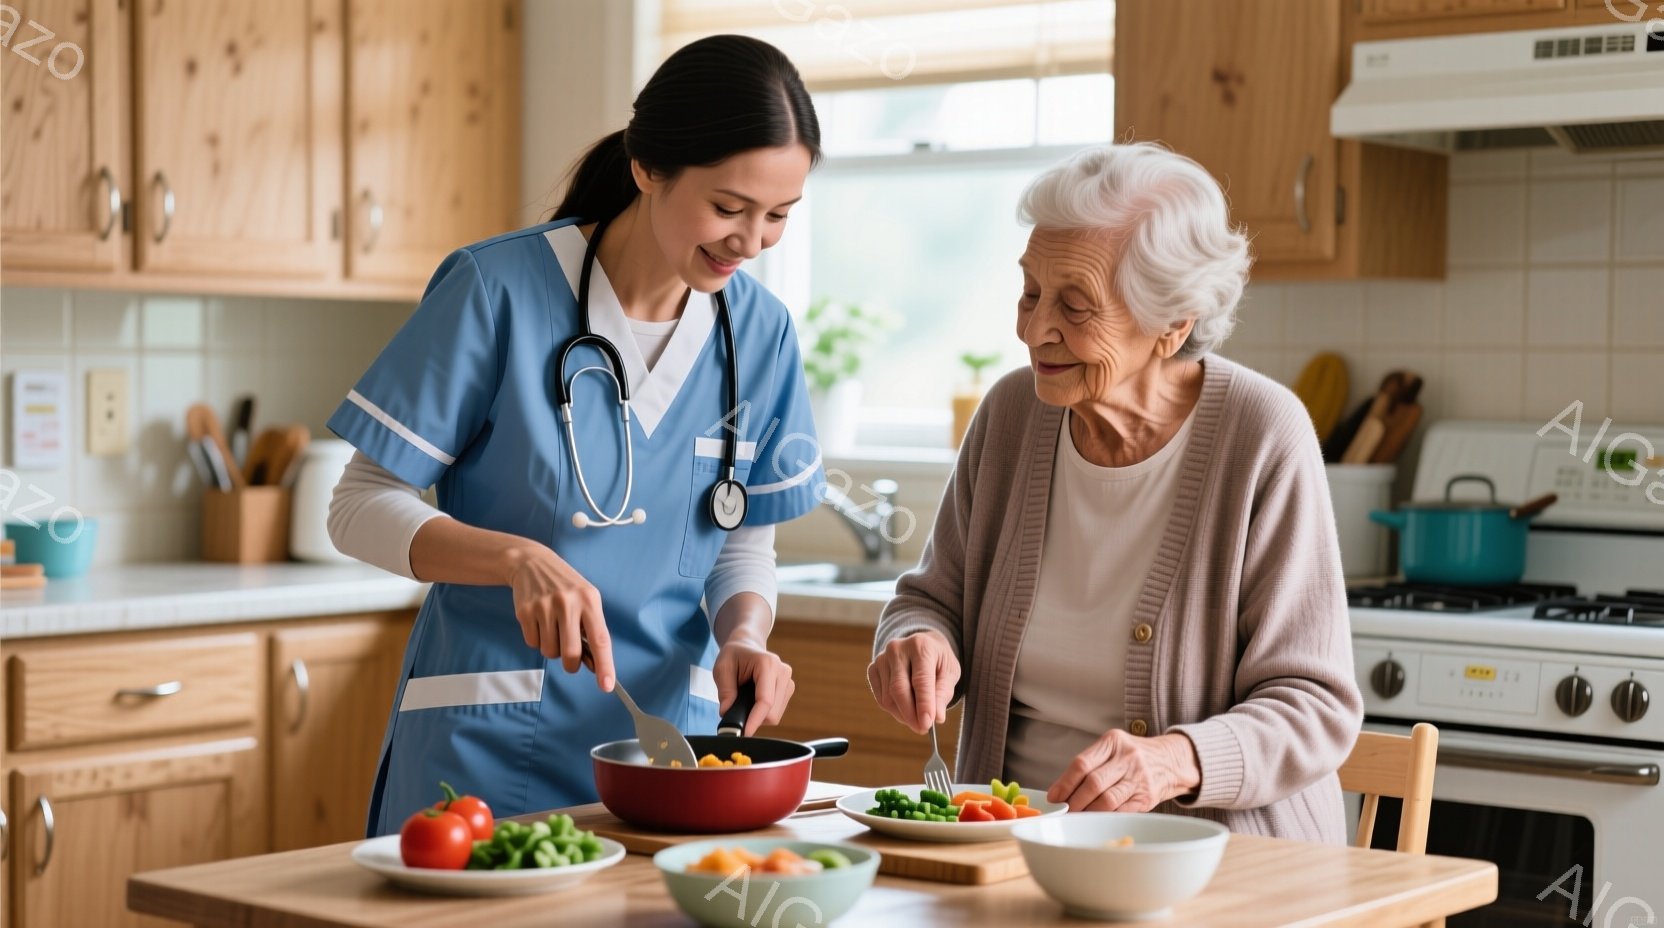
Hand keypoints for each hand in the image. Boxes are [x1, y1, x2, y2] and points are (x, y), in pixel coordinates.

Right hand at [504, 543, 613, 690]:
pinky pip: (533, 643)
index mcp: (589, 601)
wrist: (532, 563)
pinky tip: (539, 622)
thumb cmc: (566, 586)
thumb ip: (591, 629)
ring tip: (553, 628)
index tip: (607, 686)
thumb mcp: (586, 599)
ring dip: (552, 649)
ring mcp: (545, 607)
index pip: (600, 640)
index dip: (605, 666)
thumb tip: (595, 665)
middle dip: (571, 664)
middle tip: (570, 659)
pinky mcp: (525, 612)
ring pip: (550, 652)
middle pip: (571, 653)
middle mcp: (568, 603)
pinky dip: (537, 640)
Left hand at [712, 640, 794, 735]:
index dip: (755, 720)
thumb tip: (727, 712)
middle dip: (753, 719)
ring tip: (744, 701)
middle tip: (735, 714)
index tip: (744, 733)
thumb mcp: (722, 667)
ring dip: (758, 716)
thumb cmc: (734, 655)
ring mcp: (788, 682)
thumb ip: (725, 690)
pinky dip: (763, 713)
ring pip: (776, 715)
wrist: (747, 645)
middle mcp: (783, 672)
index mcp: (767, 664)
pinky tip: (753, 701)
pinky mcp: (789, 690)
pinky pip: (777, 712)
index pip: (765, 700)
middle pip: (773, 712)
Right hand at [867, 630, 959, 733]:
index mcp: (921, 646)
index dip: (923, 704)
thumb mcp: (950, 673)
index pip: (920, 680)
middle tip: (922, 729)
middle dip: (910, 714)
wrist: (922, 645)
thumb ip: (943, 693)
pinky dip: (893, 709)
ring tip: (917, 715)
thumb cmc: (938, 661)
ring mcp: (882, 658)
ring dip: (903, 714)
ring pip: (888, 697)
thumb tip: (936, 717)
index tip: (927, 724)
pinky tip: (905, 707)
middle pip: (899, 690)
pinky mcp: (873, 668)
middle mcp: (897, 649)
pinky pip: (880, 698)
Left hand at [1048, 731, 1200, 812]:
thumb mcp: (1111, 748)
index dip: (1065, 783)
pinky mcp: (1146, 798)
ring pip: (1107, 800)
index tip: (1054, 797)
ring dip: (1088, 812)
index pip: (1082, 764)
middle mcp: (1127, 758)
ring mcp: (1139, 778)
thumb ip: (1087, 765)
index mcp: (1113, 741)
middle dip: (1075, 801)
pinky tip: (1095, 820)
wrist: (1170, 761)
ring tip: (1077, 817)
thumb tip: (1058, 792)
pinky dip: (1104, 818)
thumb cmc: (1131, 756)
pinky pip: (1120, 812)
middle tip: (1065, 811)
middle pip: (1093, 783)